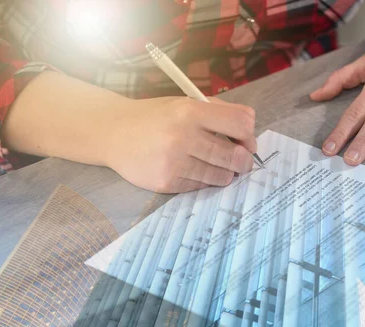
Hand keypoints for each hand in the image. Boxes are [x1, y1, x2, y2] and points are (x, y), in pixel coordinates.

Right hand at [107, 97, 255, 192]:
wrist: (113, 132)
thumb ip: (219, 111)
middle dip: (245, 160)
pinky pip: (201, 186)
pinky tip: (195, 169)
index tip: (247, 139)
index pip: (240, 124)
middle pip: (235, 156)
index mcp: (190, 111)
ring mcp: (174, 162)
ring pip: (222, 176)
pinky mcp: (168, 182)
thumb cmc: (156, 117)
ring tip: (218, 165)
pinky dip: (205, 180)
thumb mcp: (185, 103)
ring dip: (226, 172)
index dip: (249, 134)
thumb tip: (251, 127)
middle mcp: (183, 136)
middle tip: (242, 160)